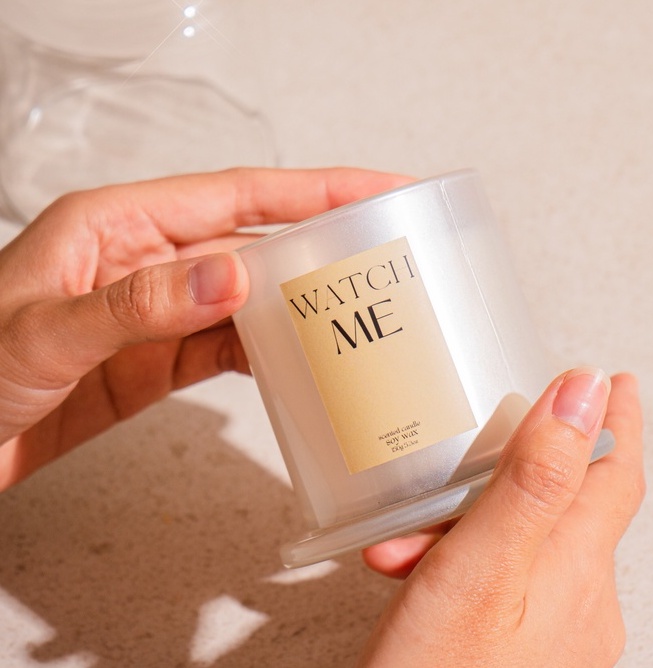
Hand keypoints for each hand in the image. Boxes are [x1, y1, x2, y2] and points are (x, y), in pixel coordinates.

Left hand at [0, 167, 409, 489]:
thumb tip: (232, 276)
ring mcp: (157, 312)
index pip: (237, 194)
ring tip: (353, 313)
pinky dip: (264, 351)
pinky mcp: (158, 359)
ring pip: (247, 298)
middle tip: (384, 253)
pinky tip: (294, 361)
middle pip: (253, 242)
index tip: (373, 189)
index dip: (312, 190)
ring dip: (297, 306)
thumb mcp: (45, 332)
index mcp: (119, 225)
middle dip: (321, 244)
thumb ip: (139, 304)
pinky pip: (226, 346)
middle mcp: (146, 260)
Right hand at [360, 370, 643, 666]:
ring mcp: (553, 632)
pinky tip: (419, 576)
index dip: (613, 421)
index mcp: (574, 570)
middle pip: (556, 506)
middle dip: (502, 477)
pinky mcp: (519, 649)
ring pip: (519, 544)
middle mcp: (578, 602)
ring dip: (460, 526)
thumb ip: (533, 480)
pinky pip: (503, 580)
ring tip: (398, 549)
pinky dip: (460, 562)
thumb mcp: (480, 568)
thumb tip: (579, 392)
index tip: (611, 381)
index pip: (612, 473)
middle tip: (459, 456)